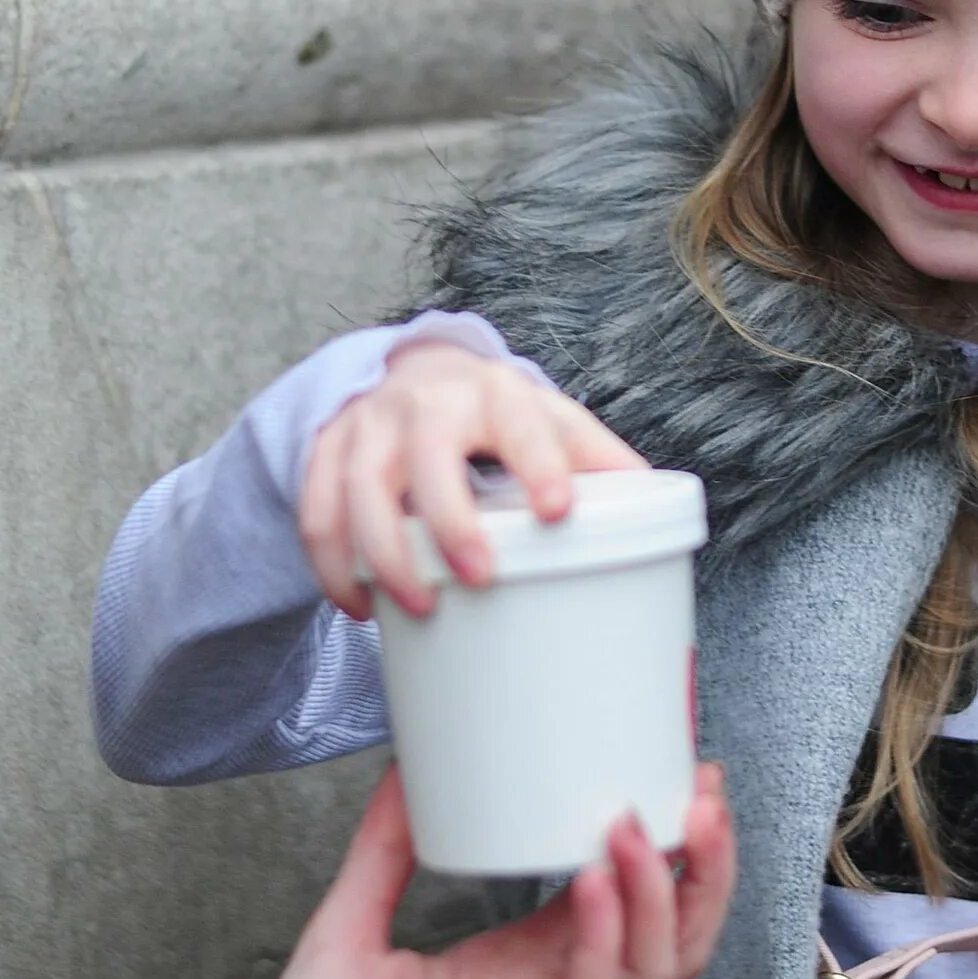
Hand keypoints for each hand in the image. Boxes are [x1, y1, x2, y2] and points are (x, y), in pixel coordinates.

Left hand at [267, 763, 734, 978]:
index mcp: (529, 961)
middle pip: (670, 935)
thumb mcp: (353, 922)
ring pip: (655, 969)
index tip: (682, 772)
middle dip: (701, 865)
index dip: (665, 840)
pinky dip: (605, 941)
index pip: (629, 897)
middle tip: (703, 794)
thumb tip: (407, 766)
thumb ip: (385, 849)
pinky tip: (594, 884)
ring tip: (642, 825)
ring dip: (661, 893)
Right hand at [300, 339, 644, 618]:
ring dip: (382, 553)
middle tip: (480, 578)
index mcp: (495, 393)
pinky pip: (317, 509)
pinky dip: (332, 563)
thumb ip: (596, 457)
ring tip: (417, 607)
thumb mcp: (551, 420)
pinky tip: (359, 606)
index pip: (520, 423)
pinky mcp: (327, 451)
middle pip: (428, 458)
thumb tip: (660, 498)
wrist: (418, 372)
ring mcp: (370, 426)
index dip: (539, 464)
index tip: (560, 511)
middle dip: (450, 520)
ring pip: (359, 487)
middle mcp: (426, 402)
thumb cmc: (497, 415)